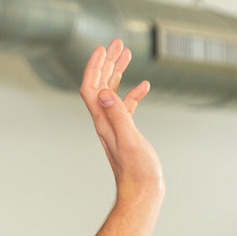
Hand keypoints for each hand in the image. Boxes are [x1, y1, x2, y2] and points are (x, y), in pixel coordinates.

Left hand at [80, 39, 162, 201]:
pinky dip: (134, 93)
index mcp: (103, 121)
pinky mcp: (128, 133)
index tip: (103, 48)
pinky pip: (127, 106)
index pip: (91, 87)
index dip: (94, 66)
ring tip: (127, 54)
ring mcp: (116, 126)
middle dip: (108, 62)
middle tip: (118, 43)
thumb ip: (118, 116)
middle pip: (101, 84)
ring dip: (118, 72)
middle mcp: (106, 121)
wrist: (142, 192)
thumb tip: (105, 92)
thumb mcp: (129, 141)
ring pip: (113, 92)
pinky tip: (145, 86)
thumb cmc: (137, 172)